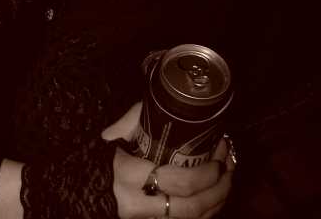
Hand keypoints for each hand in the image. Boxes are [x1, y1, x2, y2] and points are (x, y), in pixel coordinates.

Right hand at [102, 103, 234, 218]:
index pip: (179, 182)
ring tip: (228, 179)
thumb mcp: (122, 131)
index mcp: (130, 177)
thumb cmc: (110, 153)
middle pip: (191, 206)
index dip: (206, 173)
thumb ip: (131, 122)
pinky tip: (216, 196)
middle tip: (228, 167)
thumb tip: (156, 112)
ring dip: (217, 201)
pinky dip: (206, 212)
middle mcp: (139, 206)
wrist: (92, 184)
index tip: (219, 155)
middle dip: (218, 188)